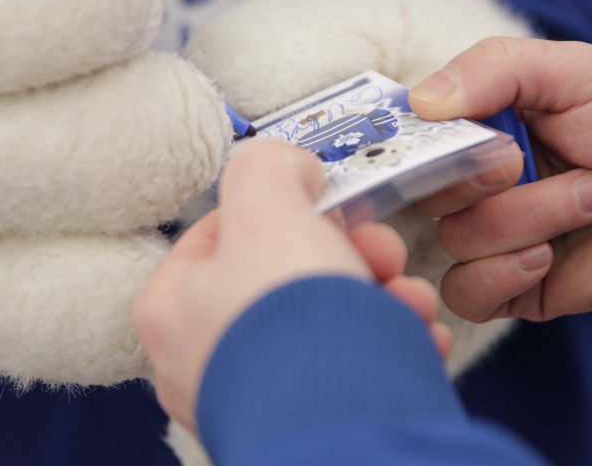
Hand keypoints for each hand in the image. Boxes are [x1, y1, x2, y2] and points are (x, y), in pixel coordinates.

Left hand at [134, 140, 450, 429]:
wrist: (343, 427)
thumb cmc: (289, 328)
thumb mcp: (268, 204)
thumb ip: (267, 165)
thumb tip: (289, 166)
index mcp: (176, 307)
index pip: (224, 231)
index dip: (282, 206)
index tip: (324, 204)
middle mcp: (208, 357)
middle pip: (289, 274)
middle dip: (352, 255)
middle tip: (379, 253)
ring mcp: (261, 393)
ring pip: (331, 320)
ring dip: (385, 297)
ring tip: (409, 303)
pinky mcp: (313, 419)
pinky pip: (357, 366)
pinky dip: (394, 345)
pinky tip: (416, 339)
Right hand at [409, 38, 591, 321]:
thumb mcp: (576, 71)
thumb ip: (495, 67)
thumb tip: (419, 102)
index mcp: (483, 128)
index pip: (413, 137)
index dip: (425, 140)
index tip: (466, 132)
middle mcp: (478, 184)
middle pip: (427, 192)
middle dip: (482, 177)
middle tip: (526, 162)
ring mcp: (494, 239)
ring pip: (457, 240)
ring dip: (528, 219)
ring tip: (590, 201)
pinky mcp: (511, 289)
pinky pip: (466, 293)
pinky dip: (504, 274)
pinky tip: (551, 257)